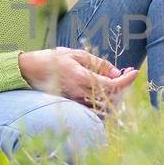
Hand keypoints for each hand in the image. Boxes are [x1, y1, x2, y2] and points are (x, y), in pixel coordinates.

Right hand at [19, 47, 139, 113]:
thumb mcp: (76, 55)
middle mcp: (81, 94)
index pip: (113, 84)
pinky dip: (104, 101)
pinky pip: (95, 109)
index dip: (127, 80)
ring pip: (105, 105)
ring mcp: (77, 102)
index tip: (135, 71)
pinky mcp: (73, 106)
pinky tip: (105, 89)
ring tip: (117, 80)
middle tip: (126, 72)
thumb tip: (116, 72)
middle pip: (112, 97)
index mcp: (83, 79)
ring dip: (115, 94)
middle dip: (123, 86)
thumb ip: (97, 63)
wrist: (29, 72)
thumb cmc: (51, 59)